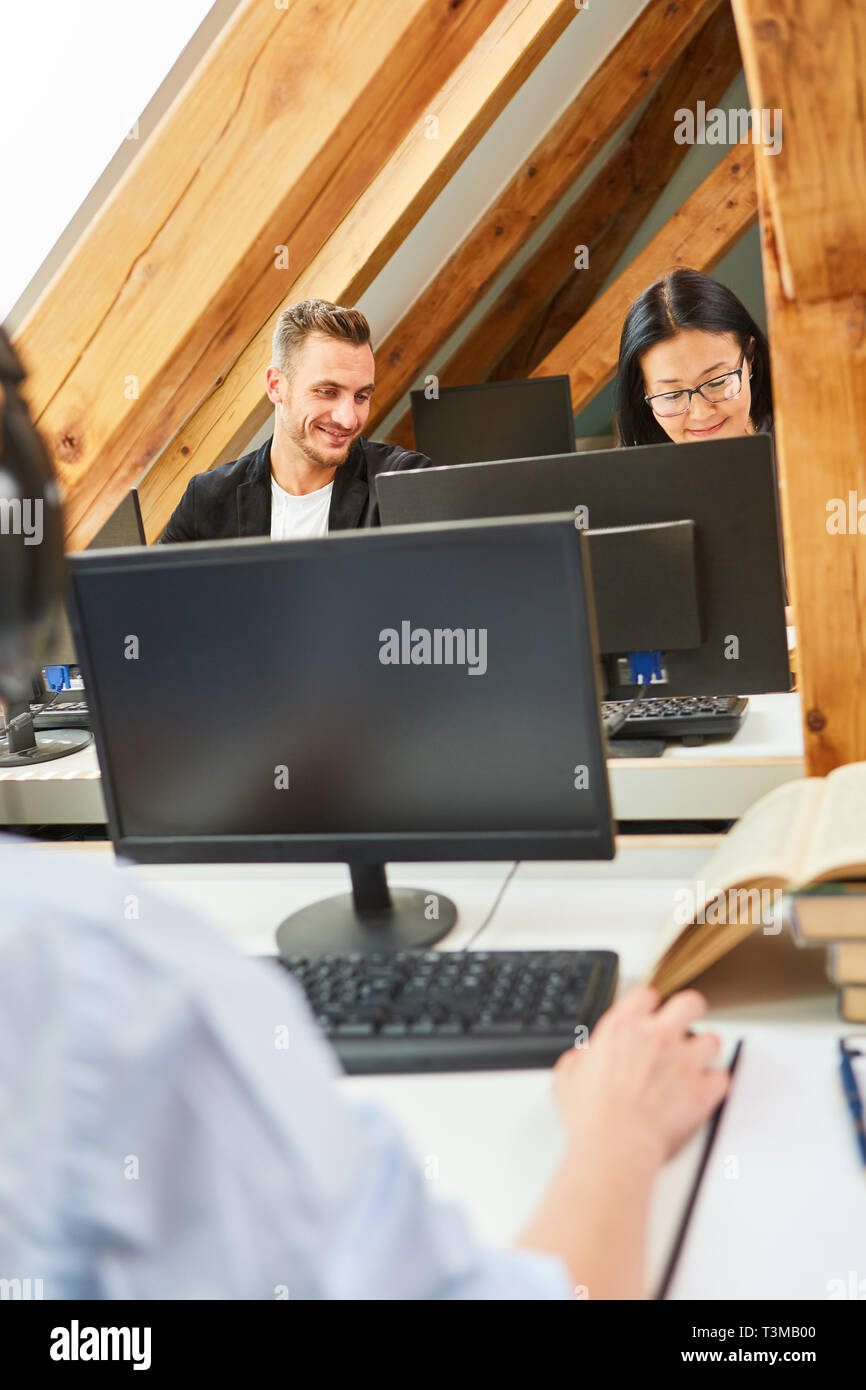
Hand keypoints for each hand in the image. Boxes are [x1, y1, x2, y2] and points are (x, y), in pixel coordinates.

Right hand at [552, 985, 729, 1167]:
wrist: (615, 1146)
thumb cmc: (591, 1116)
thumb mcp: (567, 1078)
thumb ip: (579, 1059)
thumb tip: (584, 1059)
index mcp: (623, 1028)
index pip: (644, 994)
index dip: (646, 1004)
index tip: (646, 1014)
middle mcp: (657, 1037)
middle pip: (689, 1003)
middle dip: (688, 1010)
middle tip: (683, 1023)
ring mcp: (684, 1062)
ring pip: (712, 1040)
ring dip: (704, 1050)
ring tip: (694, 1062)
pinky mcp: (701, 1091)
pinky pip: (721, 1078)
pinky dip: (714, 1084)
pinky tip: (704, 1089)